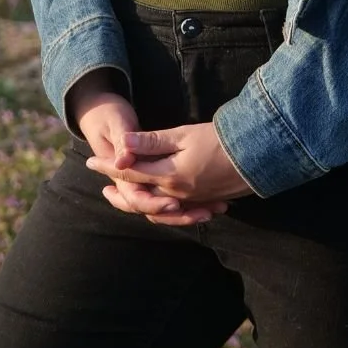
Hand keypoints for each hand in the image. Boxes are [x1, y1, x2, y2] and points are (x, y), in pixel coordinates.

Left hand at [66, 74, 226, 226]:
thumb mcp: (183, 135)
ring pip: (157, 209)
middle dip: (120, 193)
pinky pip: (177, 212)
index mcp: (168, 175)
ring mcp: (191, 200)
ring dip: (139, 204)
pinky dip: (163, 210)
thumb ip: (152, 142)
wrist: (257, 156)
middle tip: (104, 189)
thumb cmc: (219, 139)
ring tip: (127, 198)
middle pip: (139, 197)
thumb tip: (123, 143)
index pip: (130, 171)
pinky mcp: (204, 201)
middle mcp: (176, 193)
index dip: (109, 166)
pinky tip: (160, 204)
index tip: (90, 161)